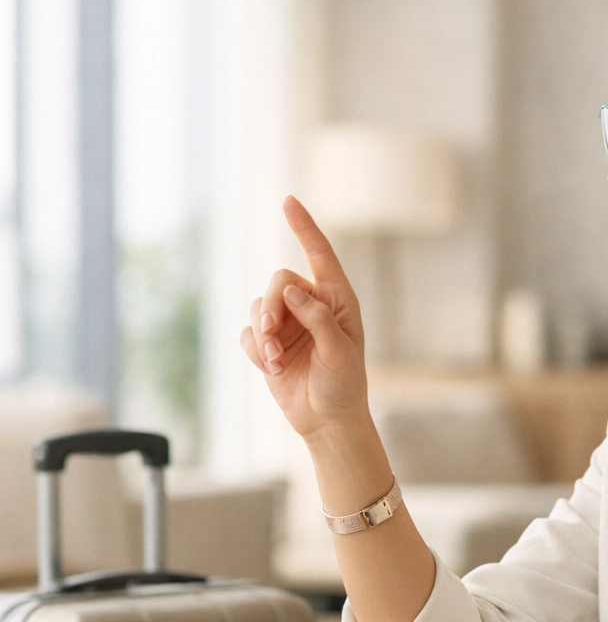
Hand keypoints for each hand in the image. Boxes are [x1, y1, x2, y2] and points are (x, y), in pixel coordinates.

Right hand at [240, 196, 368, 439]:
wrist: (327, 420)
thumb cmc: (344, 384)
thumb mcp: (339, 351)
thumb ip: (318, 319)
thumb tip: (292, 291)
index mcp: (337, 299)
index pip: (319, 254)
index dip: (303, 227)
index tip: (288, 201)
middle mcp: (311, 305)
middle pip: (278, 282)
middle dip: (271, 305)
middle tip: (271, 333)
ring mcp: (288, 323)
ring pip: (259, 306)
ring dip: (261, 333)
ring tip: (273, 361)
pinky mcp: (269, 344)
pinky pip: (248, 331)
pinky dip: (254, 349)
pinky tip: (270, 369)